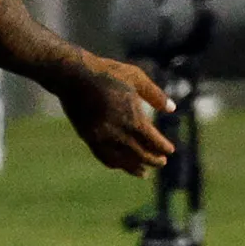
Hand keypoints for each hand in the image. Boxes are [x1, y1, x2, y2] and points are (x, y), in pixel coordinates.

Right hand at [56, 55, 175, 173]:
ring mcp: (102, 136)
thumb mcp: (135, 77)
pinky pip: (104, 156)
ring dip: (135, 167)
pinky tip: (120, 164)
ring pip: (123, 160)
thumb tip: (172, 109)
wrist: (72, 75)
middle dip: (153, 160)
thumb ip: (155, 94)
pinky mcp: (88, 137)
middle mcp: (118, 131)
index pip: (153, 141)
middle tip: (161, 162)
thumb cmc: (106, 73)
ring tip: (143, 172)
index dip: (163, 147)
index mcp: (133, 117)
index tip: (170, 150)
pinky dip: (115, 163)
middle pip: (141, 154)